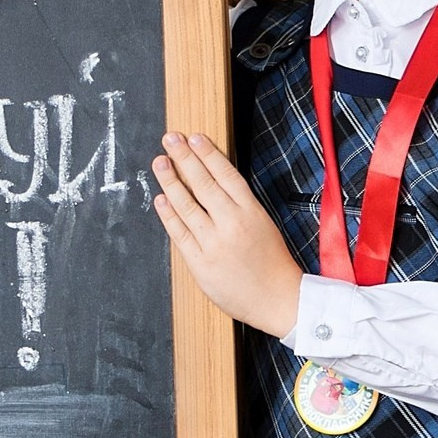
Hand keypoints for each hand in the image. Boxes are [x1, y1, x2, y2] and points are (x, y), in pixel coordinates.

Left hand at [150, 131, 302, 336]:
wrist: (278, 299)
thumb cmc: (272, 262)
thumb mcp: (263, 224)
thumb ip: (239, 205)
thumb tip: (211, 182)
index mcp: (251, 211)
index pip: (225, 174)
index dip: (207, 154)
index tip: (194, 137)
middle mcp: (231, 224)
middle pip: (203, 184)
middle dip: (184, 158)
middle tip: (170, 139)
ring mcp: (214, 243)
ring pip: (186, 205)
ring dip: (170, 181)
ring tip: (159, 162)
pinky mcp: (200, 263)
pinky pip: (179, 234)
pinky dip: (168, 215)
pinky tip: (160, 199)